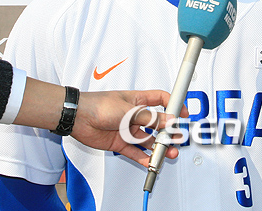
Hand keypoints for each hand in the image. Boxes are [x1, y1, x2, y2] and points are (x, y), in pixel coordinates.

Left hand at [71, 90, 188, 166]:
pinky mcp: (120, 142)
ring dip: (158, 147)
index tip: (182, 113)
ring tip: (167, 153)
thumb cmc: (99, 105)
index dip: (173, 105)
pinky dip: (143, 157)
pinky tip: (150, 161)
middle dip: (168, 131)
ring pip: (148, 140)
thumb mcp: (129, 110)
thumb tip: (169, 120)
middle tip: (177, 139)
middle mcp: (135, 115)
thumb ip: (150, 118)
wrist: (79, 117)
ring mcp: (128, 129)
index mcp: (138, 100)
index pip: (161, 100)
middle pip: (157, 123)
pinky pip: (135, 151)